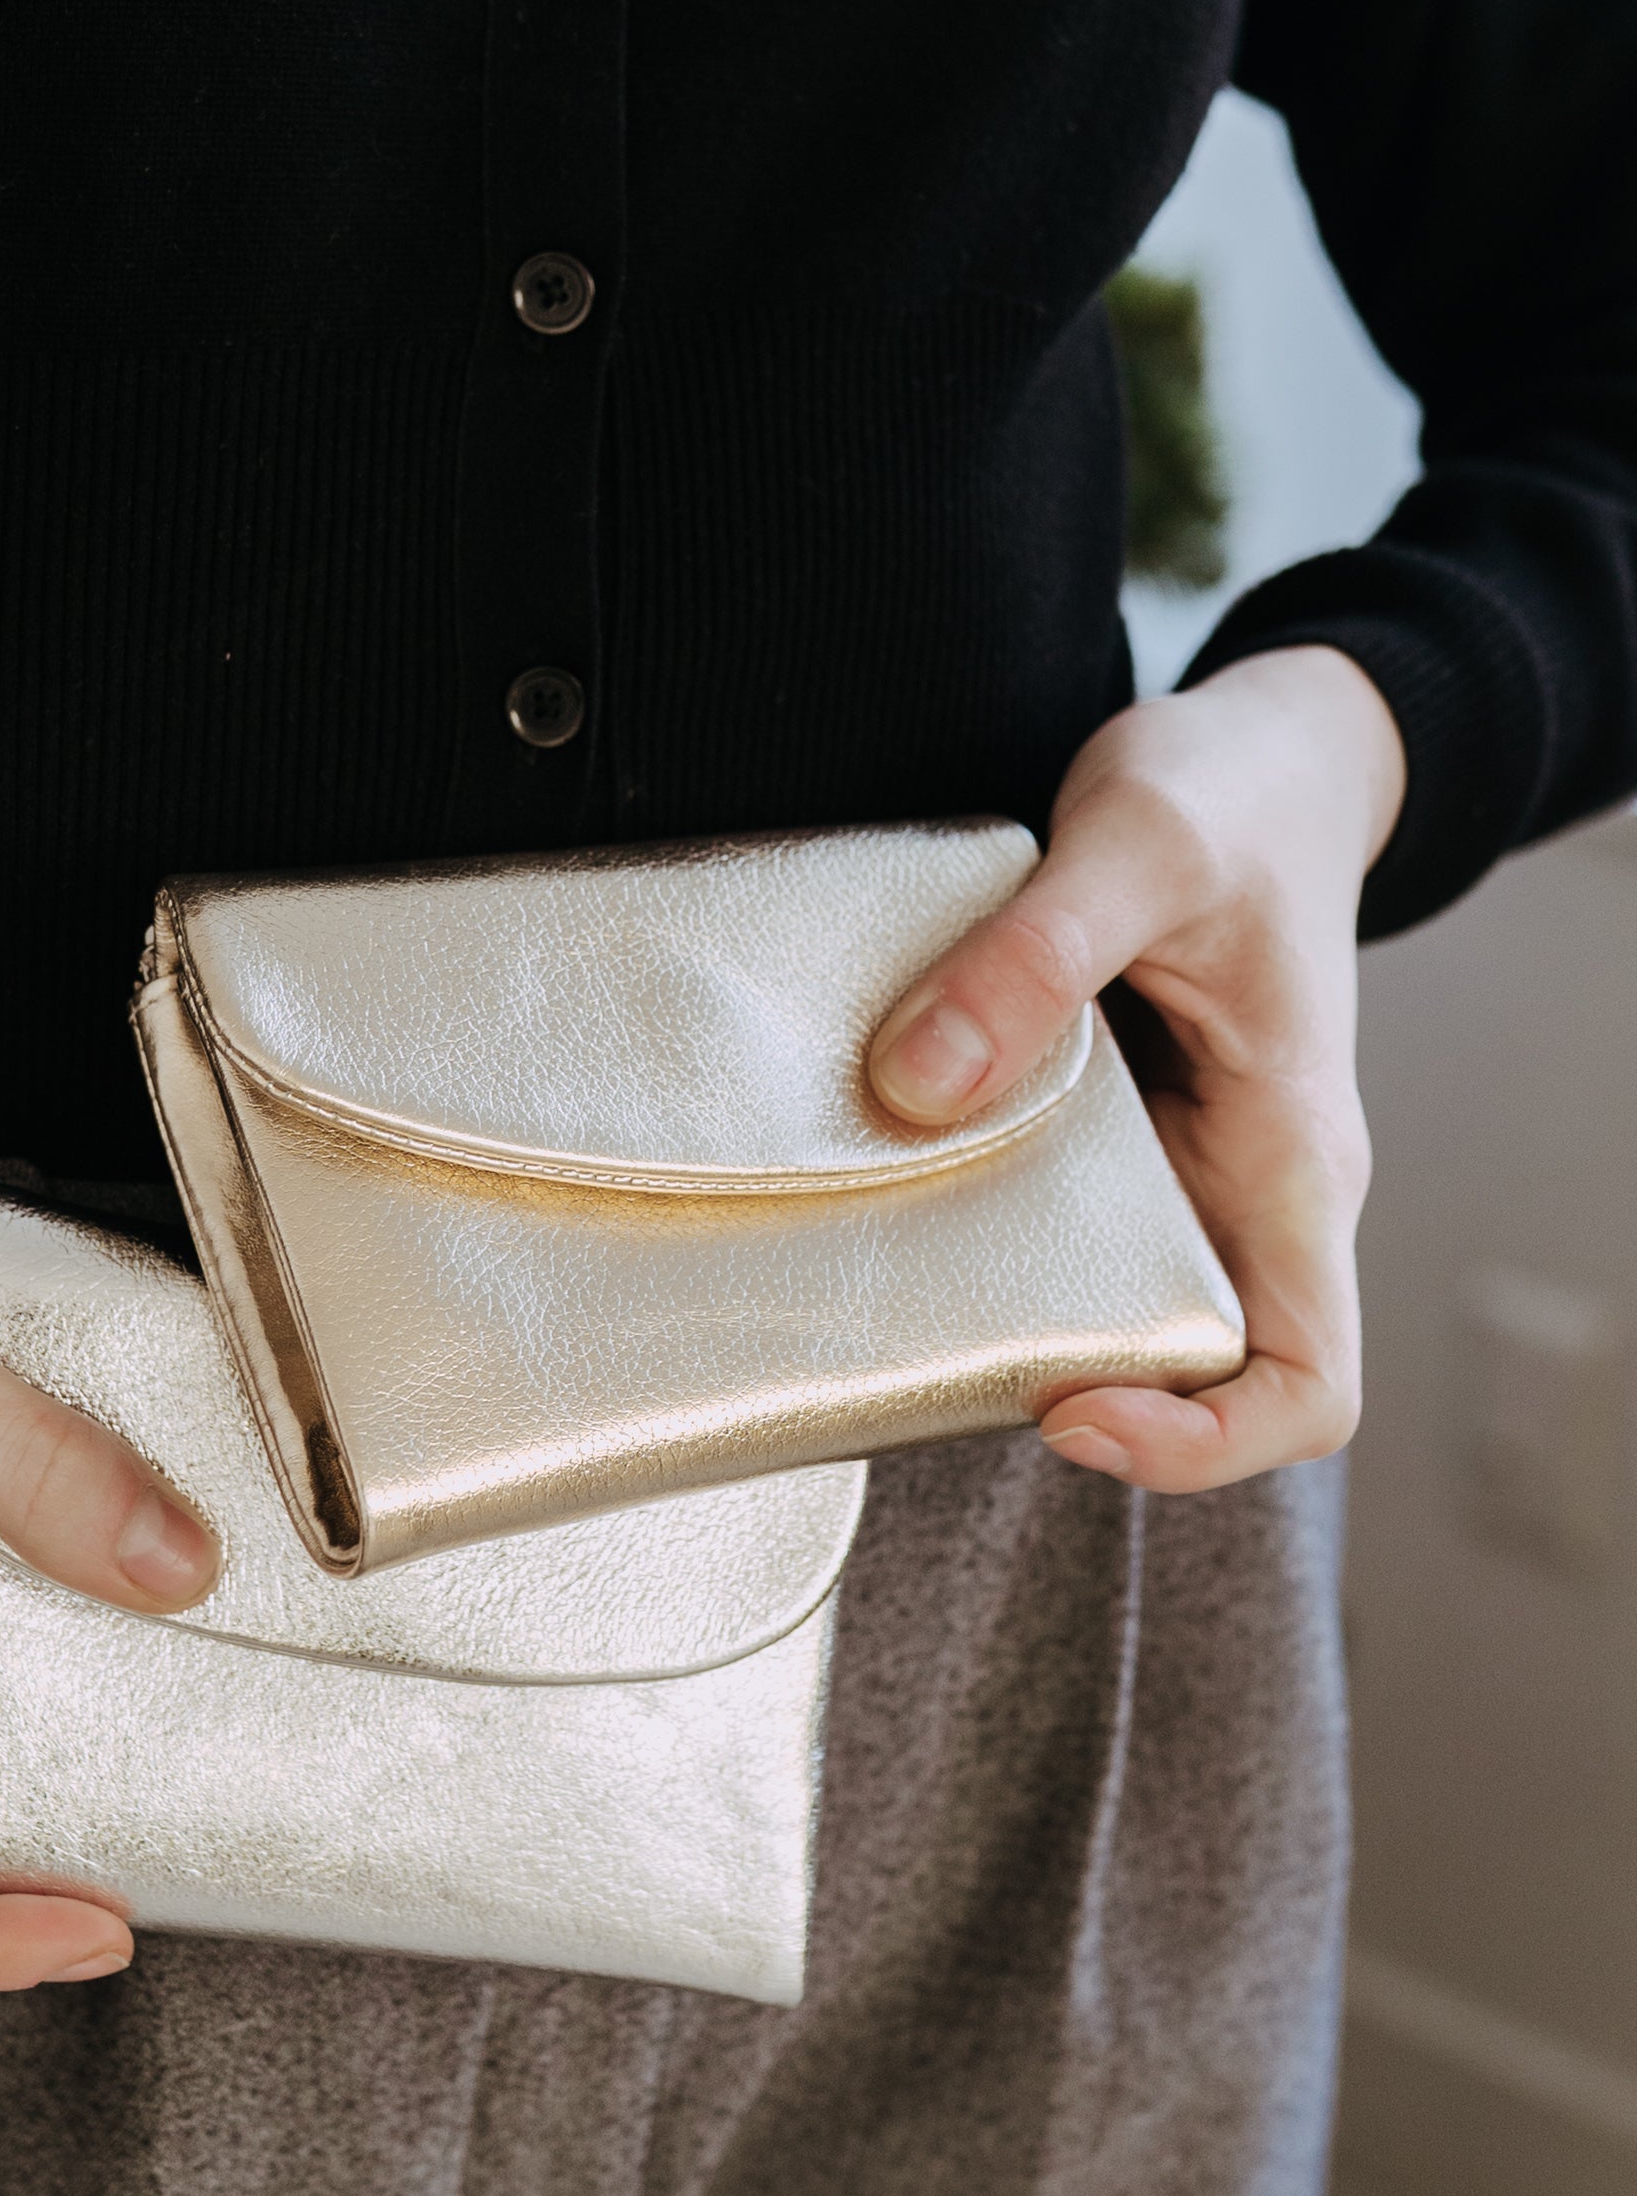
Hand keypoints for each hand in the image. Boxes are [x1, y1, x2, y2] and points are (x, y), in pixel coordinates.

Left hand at [864, 646, 1406, 1490]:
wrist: (1269, 752)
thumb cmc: (1238, 793)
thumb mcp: (1136, 842)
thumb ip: (1033, 960)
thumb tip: (917, 1090)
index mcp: (1294, 1156)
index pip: (1308, 1383)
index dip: (1200, 1442)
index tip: (1070, 1403)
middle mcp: (1247, 1189)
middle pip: (1191, 1371)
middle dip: (1070, 1381)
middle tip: (931, 1334)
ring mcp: (1182, 1167)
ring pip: (1109, 1300)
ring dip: (1008, 1306)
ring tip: (888, 1268)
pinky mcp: (1118, 1130)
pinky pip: (1055, 1215)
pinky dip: (977, 1216)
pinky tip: (892, 1170)